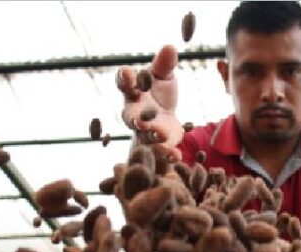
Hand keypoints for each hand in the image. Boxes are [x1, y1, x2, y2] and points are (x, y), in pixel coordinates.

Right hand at [116, 45, 182, 160]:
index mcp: (133, 93)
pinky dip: (168, 154)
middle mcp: (135, 114)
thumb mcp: (163, 77)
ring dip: (153, 136)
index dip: (124, 79)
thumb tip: (170, 47)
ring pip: (146, 136)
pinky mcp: (159, 145)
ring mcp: (146, 132)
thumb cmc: (159, 94)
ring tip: (161, 135)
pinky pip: (161, 151)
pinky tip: (176, 155)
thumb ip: (164, 65)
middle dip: (135, 118)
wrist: (167, 121)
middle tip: (139, 119)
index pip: (124, 85)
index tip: (127, 72)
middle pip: (130, 116)